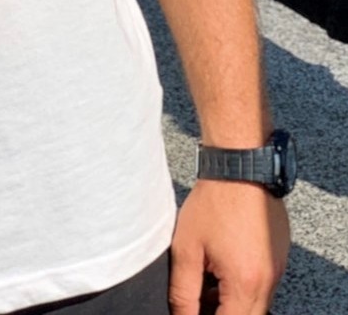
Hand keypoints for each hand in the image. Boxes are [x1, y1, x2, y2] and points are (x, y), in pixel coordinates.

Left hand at [169, 180, 289, 312]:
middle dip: (223, 313)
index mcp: (245, 283)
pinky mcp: (279, 257)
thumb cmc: (214, 200)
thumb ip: (183, 292)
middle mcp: (268, 282)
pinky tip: (222, 267)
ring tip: (208, 278)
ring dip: (233, 302)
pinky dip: (244, 286)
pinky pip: (263, 286)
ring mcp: (277, 269)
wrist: (240, 164)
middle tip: (200, 299)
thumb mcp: (186, 248)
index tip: (193, 311)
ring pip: (256, 305)